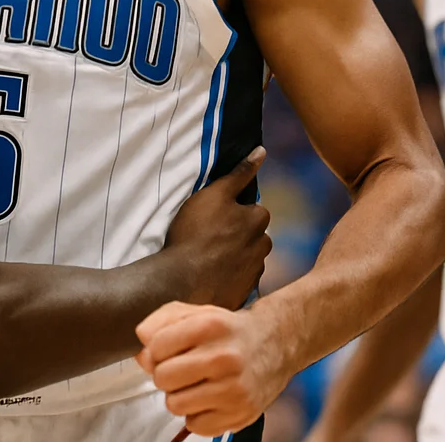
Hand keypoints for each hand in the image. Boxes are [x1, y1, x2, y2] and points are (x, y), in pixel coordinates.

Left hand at [135, 298, 292, 436]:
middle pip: (163, 378)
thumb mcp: (196, 312)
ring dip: (180, 396)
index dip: (156, 350)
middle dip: (166, 374)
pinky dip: (197, 414)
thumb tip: (140, 348)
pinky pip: (195, 425)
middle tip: (182, 369)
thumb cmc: (228, 331)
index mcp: (209, 325)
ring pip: (175, 404)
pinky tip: (209, 398)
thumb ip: (161, 322)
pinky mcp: (239, 414)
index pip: (156, 346)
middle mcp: (224, 357)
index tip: (169, 349)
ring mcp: (233, 389)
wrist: (274, 345)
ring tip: (196, 383)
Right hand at [165, 147, 271, 308]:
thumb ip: (239, 173)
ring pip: (249, 259)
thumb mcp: (214, 194)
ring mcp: (254, 273)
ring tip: (210, 259)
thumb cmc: (195, 232)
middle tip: (212, 238)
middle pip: (255, 236)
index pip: (255, 210)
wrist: (182, 280)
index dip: (236, 213)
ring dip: (236, 257)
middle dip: (240, 236)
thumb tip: (262, 151)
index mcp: (257, 220)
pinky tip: (212, 277)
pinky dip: (231, 278)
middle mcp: (262, 247)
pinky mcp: (244, 294)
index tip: (217, 218)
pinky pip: (241, 281)